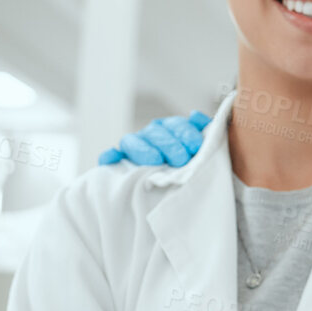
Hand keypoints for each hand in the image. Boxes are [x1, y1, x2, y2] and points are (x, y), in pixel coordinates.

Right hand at [97, 111, 211, 166]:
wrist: (170, 193)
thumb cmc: (189, 169)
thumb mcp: (199, 151)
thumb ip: (203, 133)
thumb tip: (196, 116)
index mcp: (169, 129)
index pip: (175, 124)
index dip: (185, 132)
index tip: (195, 146)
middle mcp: (149, 135)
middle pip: (154, 132)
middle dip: (169, 144)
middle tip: (181, 159)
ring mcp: (132, 148)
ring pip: (131, 141)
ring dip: (143, 149)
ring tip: (156, 160)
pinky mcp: (116, 163)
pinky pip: (108, 156)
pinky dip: (110, 156)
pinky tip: (114, 158)